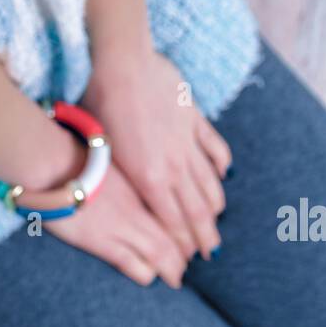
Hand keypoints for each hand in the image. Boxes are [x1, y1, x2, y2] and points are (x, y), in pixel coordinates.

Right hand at [41, 161, 186, 287]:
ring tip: (175, 277)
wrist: (51, 163)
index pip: (172, 210)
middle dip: (184, 251)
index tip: (189, 235)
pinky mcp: (100, 241)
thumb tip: (123, 181)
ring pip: (159, 252)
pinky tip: (150, 278)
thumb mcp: (109, 162)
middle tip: (189, 262)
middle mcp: (135, 206)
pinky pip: (130, 262)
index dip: (184, 226)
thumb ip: (122, 176)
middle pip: (172, 233)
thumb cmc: (72, 158)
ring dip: (171, 267)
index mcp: (138, 185)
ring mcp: (120, 224)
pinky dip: (145, 273)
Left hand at [82, 43, 230, 272]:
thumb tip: (121, 198)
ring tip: (218, 221)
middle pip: (196, 210)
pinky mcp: (195, 119)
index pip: (172, 221)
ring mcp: (188, 142)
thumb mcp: (103, 151)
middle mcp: (174, 166)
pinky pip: (215, 146)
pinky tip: (225, 174)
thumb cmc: (101, 106)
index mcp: (150, 178)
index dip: (182, 243)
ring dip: (215, 206)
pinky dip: (222, 164)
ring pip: (209, 182)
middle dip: (205, 236)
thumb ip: (121, 178)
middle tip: (212, 254)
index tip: (189, 261)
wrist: (122, 65)